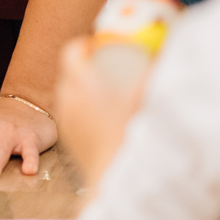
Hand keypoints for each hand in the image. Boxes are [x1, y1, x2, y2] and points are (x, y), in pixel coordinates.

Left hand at [54, 36, 144, 191]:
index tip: (94, 45)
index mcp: (81, 84)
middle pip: (68, 71)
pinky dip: (81, 107)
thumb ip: (147, 75)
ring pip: (68, 92)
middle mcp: (67, 97)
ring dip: (82, 87)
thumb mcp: (140, 99)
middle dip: (84, 66)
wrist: (113, 174)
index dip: (81, 44)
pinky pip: (70, 112)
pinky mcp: (67, 134)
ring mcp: (65, 116)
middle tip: (103, 66)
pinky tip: (98, 113)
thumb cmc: (128, 135)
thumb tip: (154, 57)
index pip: (70, 52)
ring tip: (103, 90)